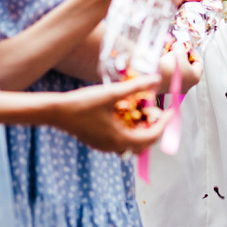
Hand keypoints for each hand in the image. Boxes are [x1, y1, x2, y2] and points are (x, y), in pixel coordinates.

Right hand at [52, 75, 173, 153]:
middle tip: (157, 113)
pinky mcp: (97, 142)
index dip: (163, 124)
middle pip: (143, 143)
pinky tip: (125, 115)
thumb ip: (135, 87)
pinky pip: (120, 141)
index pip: (151, 136)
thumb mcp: (111, 93)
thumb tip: (155, 79)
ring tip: (143, 114)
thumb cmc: (82, 103)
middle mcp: (113, 147)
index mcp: (120, 139)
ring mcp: (104, 146)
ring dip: (141, 131)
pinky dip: (128, 131)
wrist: (56, 112)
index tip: (170, 111)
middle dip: (154, 128)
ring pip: (131, 144)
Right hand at [156, 43, 203, 94]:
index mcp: (195, 77)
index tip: (186, 46)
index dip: (192, 51)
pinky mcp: (166, 85)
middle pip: (187, 65)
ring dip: (172, 58)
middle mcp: (187, 84)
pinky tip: (162, 58)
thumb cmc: (168, 67)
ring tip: (167, 52)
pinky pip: (169, 72)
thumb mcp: (179, 50)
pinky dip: (166, 64)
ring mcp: (176, 86)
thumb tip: (178, 45)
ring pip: (177, 68)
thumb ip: (181, 46)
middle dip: (181, 54)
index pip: (198, 61)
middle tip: (177, 48)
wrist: (150, 77)